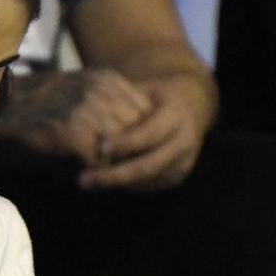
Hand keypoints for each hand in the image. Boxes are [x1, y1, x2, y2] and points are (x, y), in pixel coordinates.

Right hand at [2, 70, 152, 166]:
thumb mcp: (79, 100)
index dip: (142, 140)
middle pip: (140, 133)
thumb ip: (111, 112)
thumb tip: (139, 142)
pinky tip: (73, 176)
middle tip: (115, 176)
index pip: (149, 114)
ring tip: (95, 178)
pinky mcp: (71, 131)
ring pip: (121, 149)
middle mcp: (102, 89)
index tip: (128, 159)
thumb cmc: (35, 113)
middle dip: (130, 157)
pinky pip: (98, 162)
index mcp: (108, 79)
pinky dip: (90, 174)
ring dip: (111, 168)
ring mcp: (87, 108)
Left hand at [76, 70, 213, 190]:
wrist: (192, 106)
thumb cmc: (155, 95)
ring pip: (147, 180)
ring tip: (87, 181)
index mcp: (176, 115)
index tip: (101, 146)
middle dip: (114, 175)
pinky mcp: (177, 177)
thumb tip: (85, 112)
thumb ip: (120, 102)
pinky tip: (103, 179)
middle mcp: (184, 142)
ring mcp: (183, 163)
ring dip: (116, 183)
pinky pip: (148, 186)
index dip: (126, 142)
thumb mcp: (142, 90)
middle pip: (148, 165)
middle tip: (83, 180)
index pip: (150, 133)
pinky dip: (125, 184)